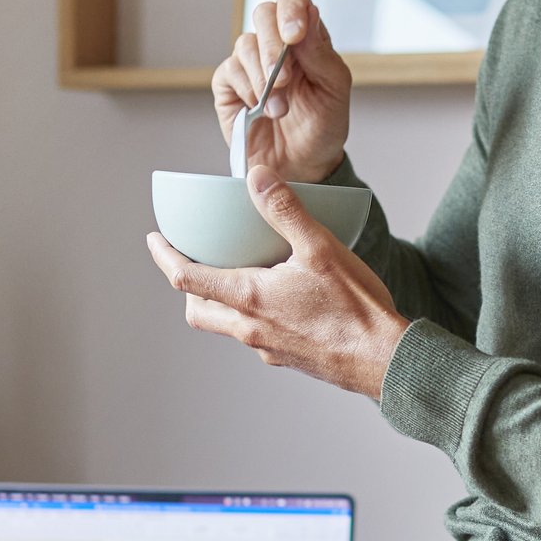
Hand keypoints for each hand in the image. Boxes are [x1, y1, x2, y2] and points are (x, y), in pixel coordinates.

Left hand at [147, 166, 409, 398]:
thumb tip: (257, 178)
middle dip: (187, 285)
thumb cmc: (356, 310)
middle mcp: (250, 328)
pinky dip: (250, 314)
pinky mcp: (286, 357)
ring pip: (225, 324)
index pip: (186, 279)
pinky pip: (254, 334)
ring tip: (236, 273)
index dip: (165, 256)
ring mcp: (266, 347)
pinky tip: (277, 298)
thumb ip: (285, 211)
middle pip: (198, 309)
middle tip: (191, 259)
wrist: (385, 361)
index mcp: (250, 298)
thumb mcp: (321, 249)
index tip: (155, 240)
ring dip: (218, 300)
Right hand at [214, 0, 350, 186]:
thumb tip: (308, 15)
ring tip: (279, 108)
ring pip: (245, 43)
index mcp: (305, 36)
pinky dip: (246, 89)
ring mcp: (250, 62)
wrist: (304, 165)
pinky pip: (229, 71)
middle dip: (274, 46)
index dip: (292, 6)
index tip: (296, 34)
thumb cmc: (323, 125)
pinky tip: (258, 108)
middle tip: (284, 79)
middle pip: (263, 13)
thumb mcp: (335, 89)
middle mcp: (275, 43)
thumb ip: (321, 53)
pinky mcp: (229, 84)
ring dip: (263, 77)